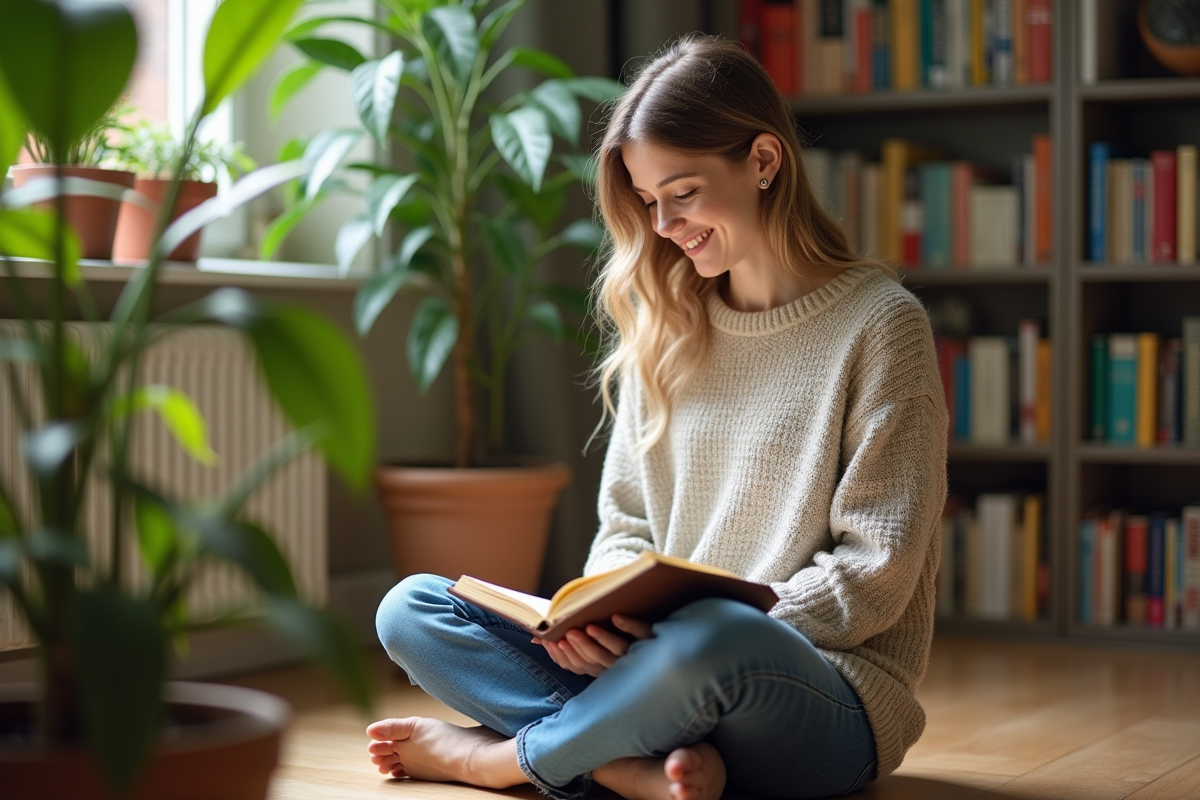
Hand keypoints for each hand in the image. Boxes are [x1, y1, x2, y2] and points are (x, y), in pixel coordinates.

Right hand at [534, 615, 652, 676]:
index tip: (552, 642)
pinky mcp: (651, 636)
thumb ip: (566, 641)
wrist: (651, 633)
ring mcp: (635, 652)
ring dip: (601, 641)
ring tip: (588, 628)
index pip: (579, 667)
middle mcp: (618, 665)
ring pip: (617, 652)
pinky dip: (629, 625)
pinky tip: (617, 617)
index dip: (565, 657)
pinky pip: (640, 633)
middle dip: (580, 648)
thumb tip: (538, 638)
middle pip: (596, 662)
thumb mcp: (588, 640)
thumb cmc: (611, 633)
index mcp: (601, 667)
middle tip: (567, 634)